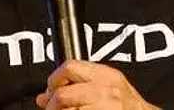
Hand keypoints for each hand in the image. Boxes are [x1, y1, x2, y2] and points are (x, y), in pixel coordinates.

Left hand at [35, 59, 158, 109]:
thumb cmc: (130, 107)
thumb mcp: (109, 87)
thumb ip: (79, 86)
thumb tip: (44, 96)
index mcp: (106, 75)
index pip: (70, 67)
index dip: (54, 79)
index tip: (50, 91)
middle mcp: (106, 91)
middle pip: (63, 94)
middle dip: (52, 104)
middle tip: (51, 109)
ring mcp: (105, 108)